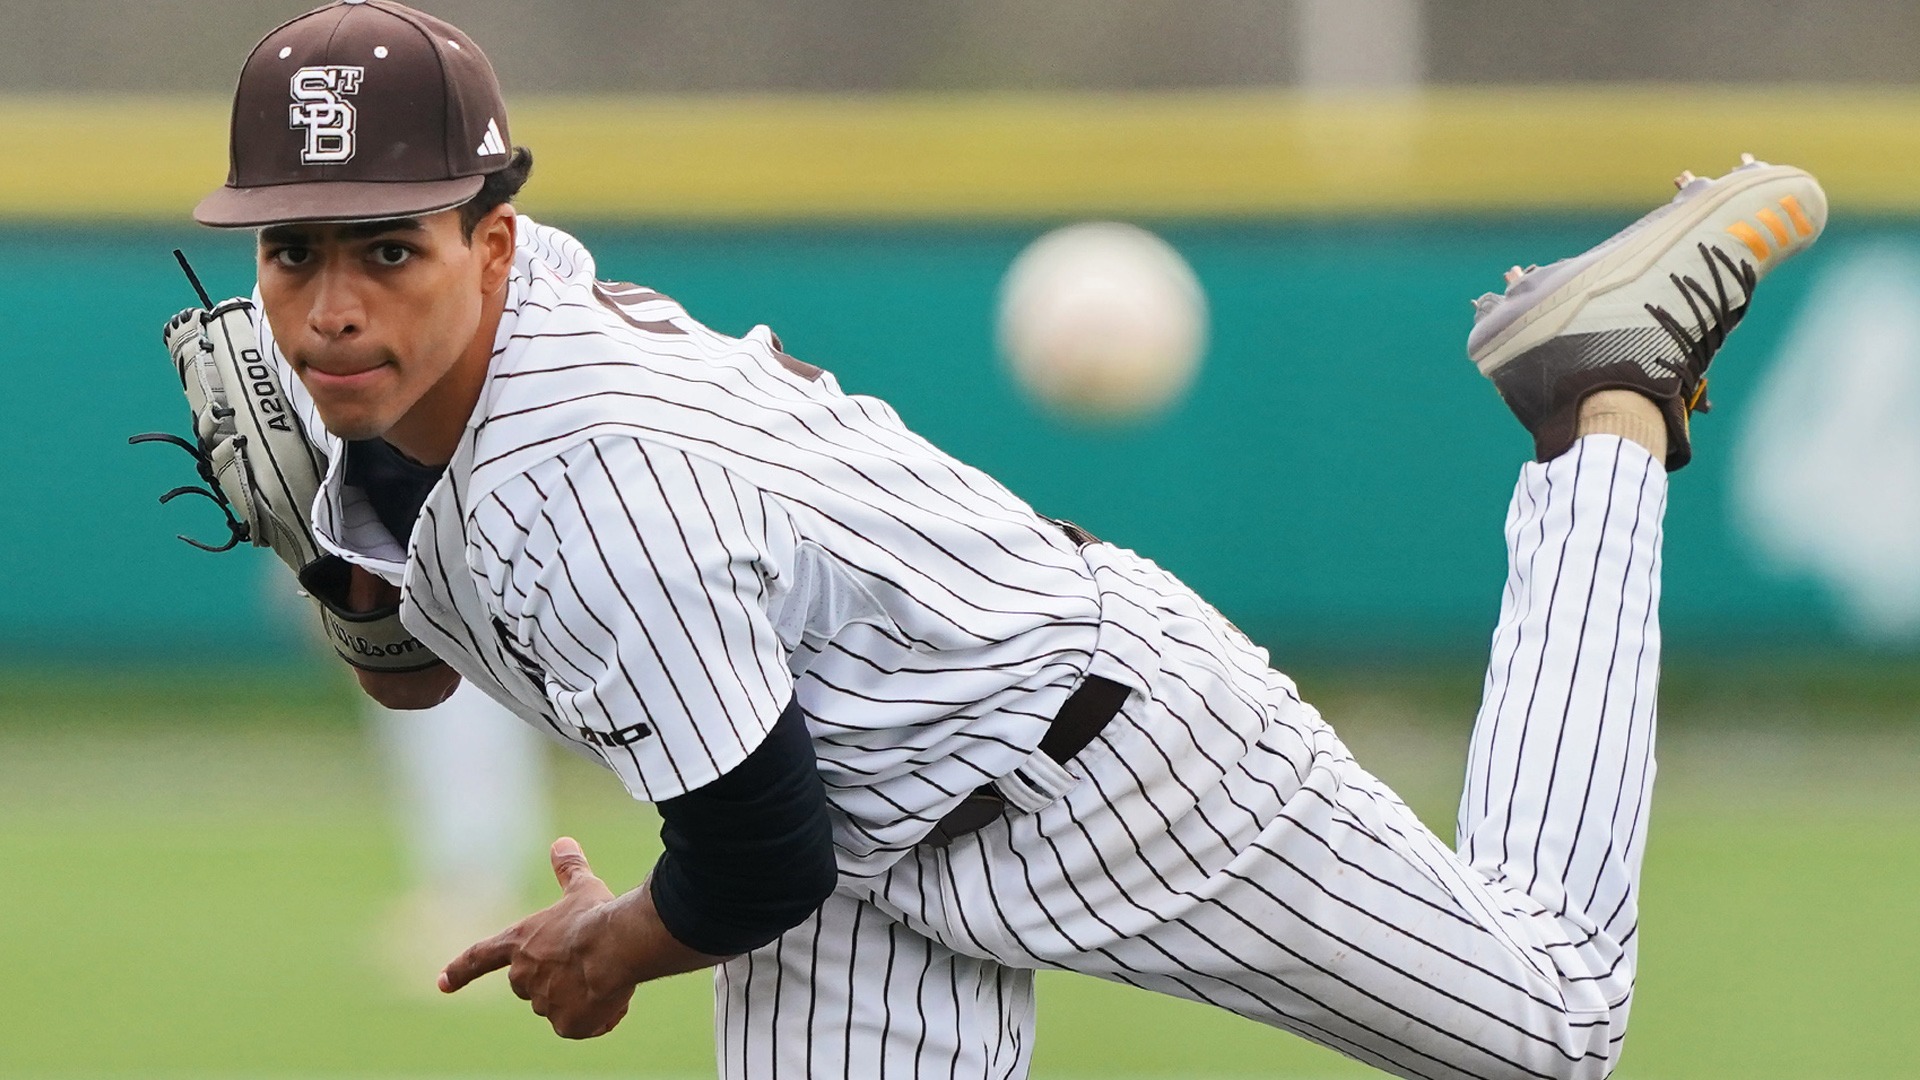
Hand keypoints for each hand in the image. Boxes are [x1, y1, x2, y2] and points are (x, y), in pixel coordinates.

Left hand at [438, 838, 636, 1038]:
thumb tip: (562, 843)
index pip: (479, 958)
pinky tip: (611, 996)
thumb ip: (569, 869)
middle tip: (587, 961)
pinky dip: (597, 1016)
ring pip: (563, 1005)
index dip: (460, 970)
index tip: (441, 983)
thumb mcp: (581, 888)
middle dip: (557, 978)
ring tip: (606, 974)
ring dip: (582, 996)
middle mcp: (523, 977)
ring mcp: (542, 1003)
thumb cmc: (595, 915)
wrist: (616, 946)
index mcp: (519, 943)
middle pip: (533, 985)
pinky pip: (582, 1024)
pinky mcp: (566, 1025)